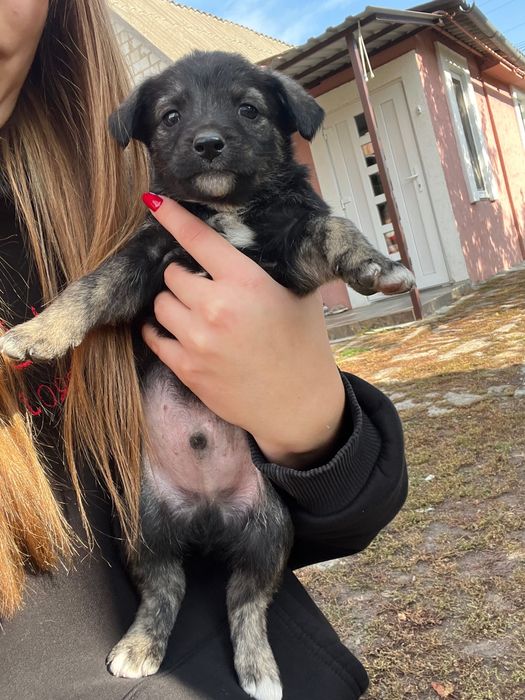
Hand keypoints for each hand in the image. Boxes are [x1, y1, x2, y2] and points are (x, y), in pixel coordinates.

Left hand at [142, 195, 345, 468]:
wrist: (298, 404)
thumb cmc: (303, 345)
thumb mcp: (297, 295)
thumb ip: (265, 268)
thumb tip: (238, 242)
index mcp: (248, 283)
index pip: (199, 239)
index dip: (173, 216)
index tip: (153, 201)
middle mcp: (218, 308)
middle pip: (173, 274)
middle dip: (184, 276)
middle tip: (203, 287)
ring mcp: (198, 341)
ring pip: (161, 304)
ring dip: (173, 303)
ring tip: (195, 312)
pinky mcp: (187, 369)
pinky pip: (154, 337)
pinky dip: (160, 330)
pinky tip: (177, 330)